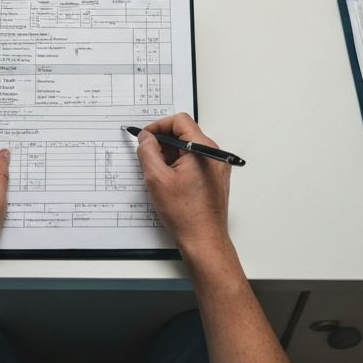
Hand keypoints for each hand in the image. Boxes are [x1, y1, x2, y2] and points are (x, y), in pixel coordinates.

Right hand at [136, 113, 231, 257]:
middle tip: (149, 157)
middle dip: (163, 142)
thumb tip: (145, 137)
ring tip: (159, 174)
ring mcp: (216, 166)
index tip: (145, 138)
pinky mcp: (215, 177)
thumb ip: (148, 151)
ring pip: (188, 148)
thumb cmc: (185, 214)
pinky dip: (179, 164)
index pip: (179, 121)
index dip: (159, 126)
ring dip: (170, 155)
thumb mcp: (156, 178)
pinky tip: (169, 181)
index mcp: (203, 149)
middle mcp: (214, 154)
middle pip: (184, 133)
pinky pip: (194, 161)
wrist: (204, 241)